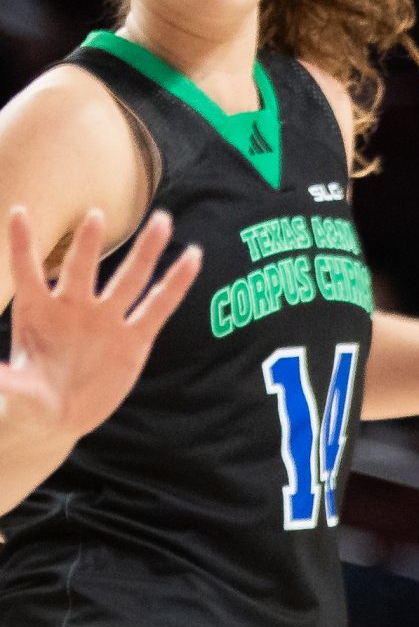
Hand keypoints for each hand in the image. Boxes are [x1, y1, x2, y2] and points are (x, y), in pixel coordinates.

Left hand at [1, 206, 201, 455]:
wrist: (61, 414)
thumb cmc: (32, 395)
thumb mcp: (18, 392)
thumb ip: (6, 382)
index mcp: (38, 310)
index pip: (27, 271)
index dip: (23, 245)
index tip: (20, 212)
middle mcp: (74, 306)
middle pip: (83, 268)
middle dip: (89, 243)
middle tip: (96, 216)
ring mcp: (107, 319)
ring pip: (128, 279)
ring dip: (146, 251)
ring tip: (162, 220)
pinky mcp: (135, 338)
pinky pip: (158, 308)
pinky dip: (175, 284)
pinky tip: (192, 257)